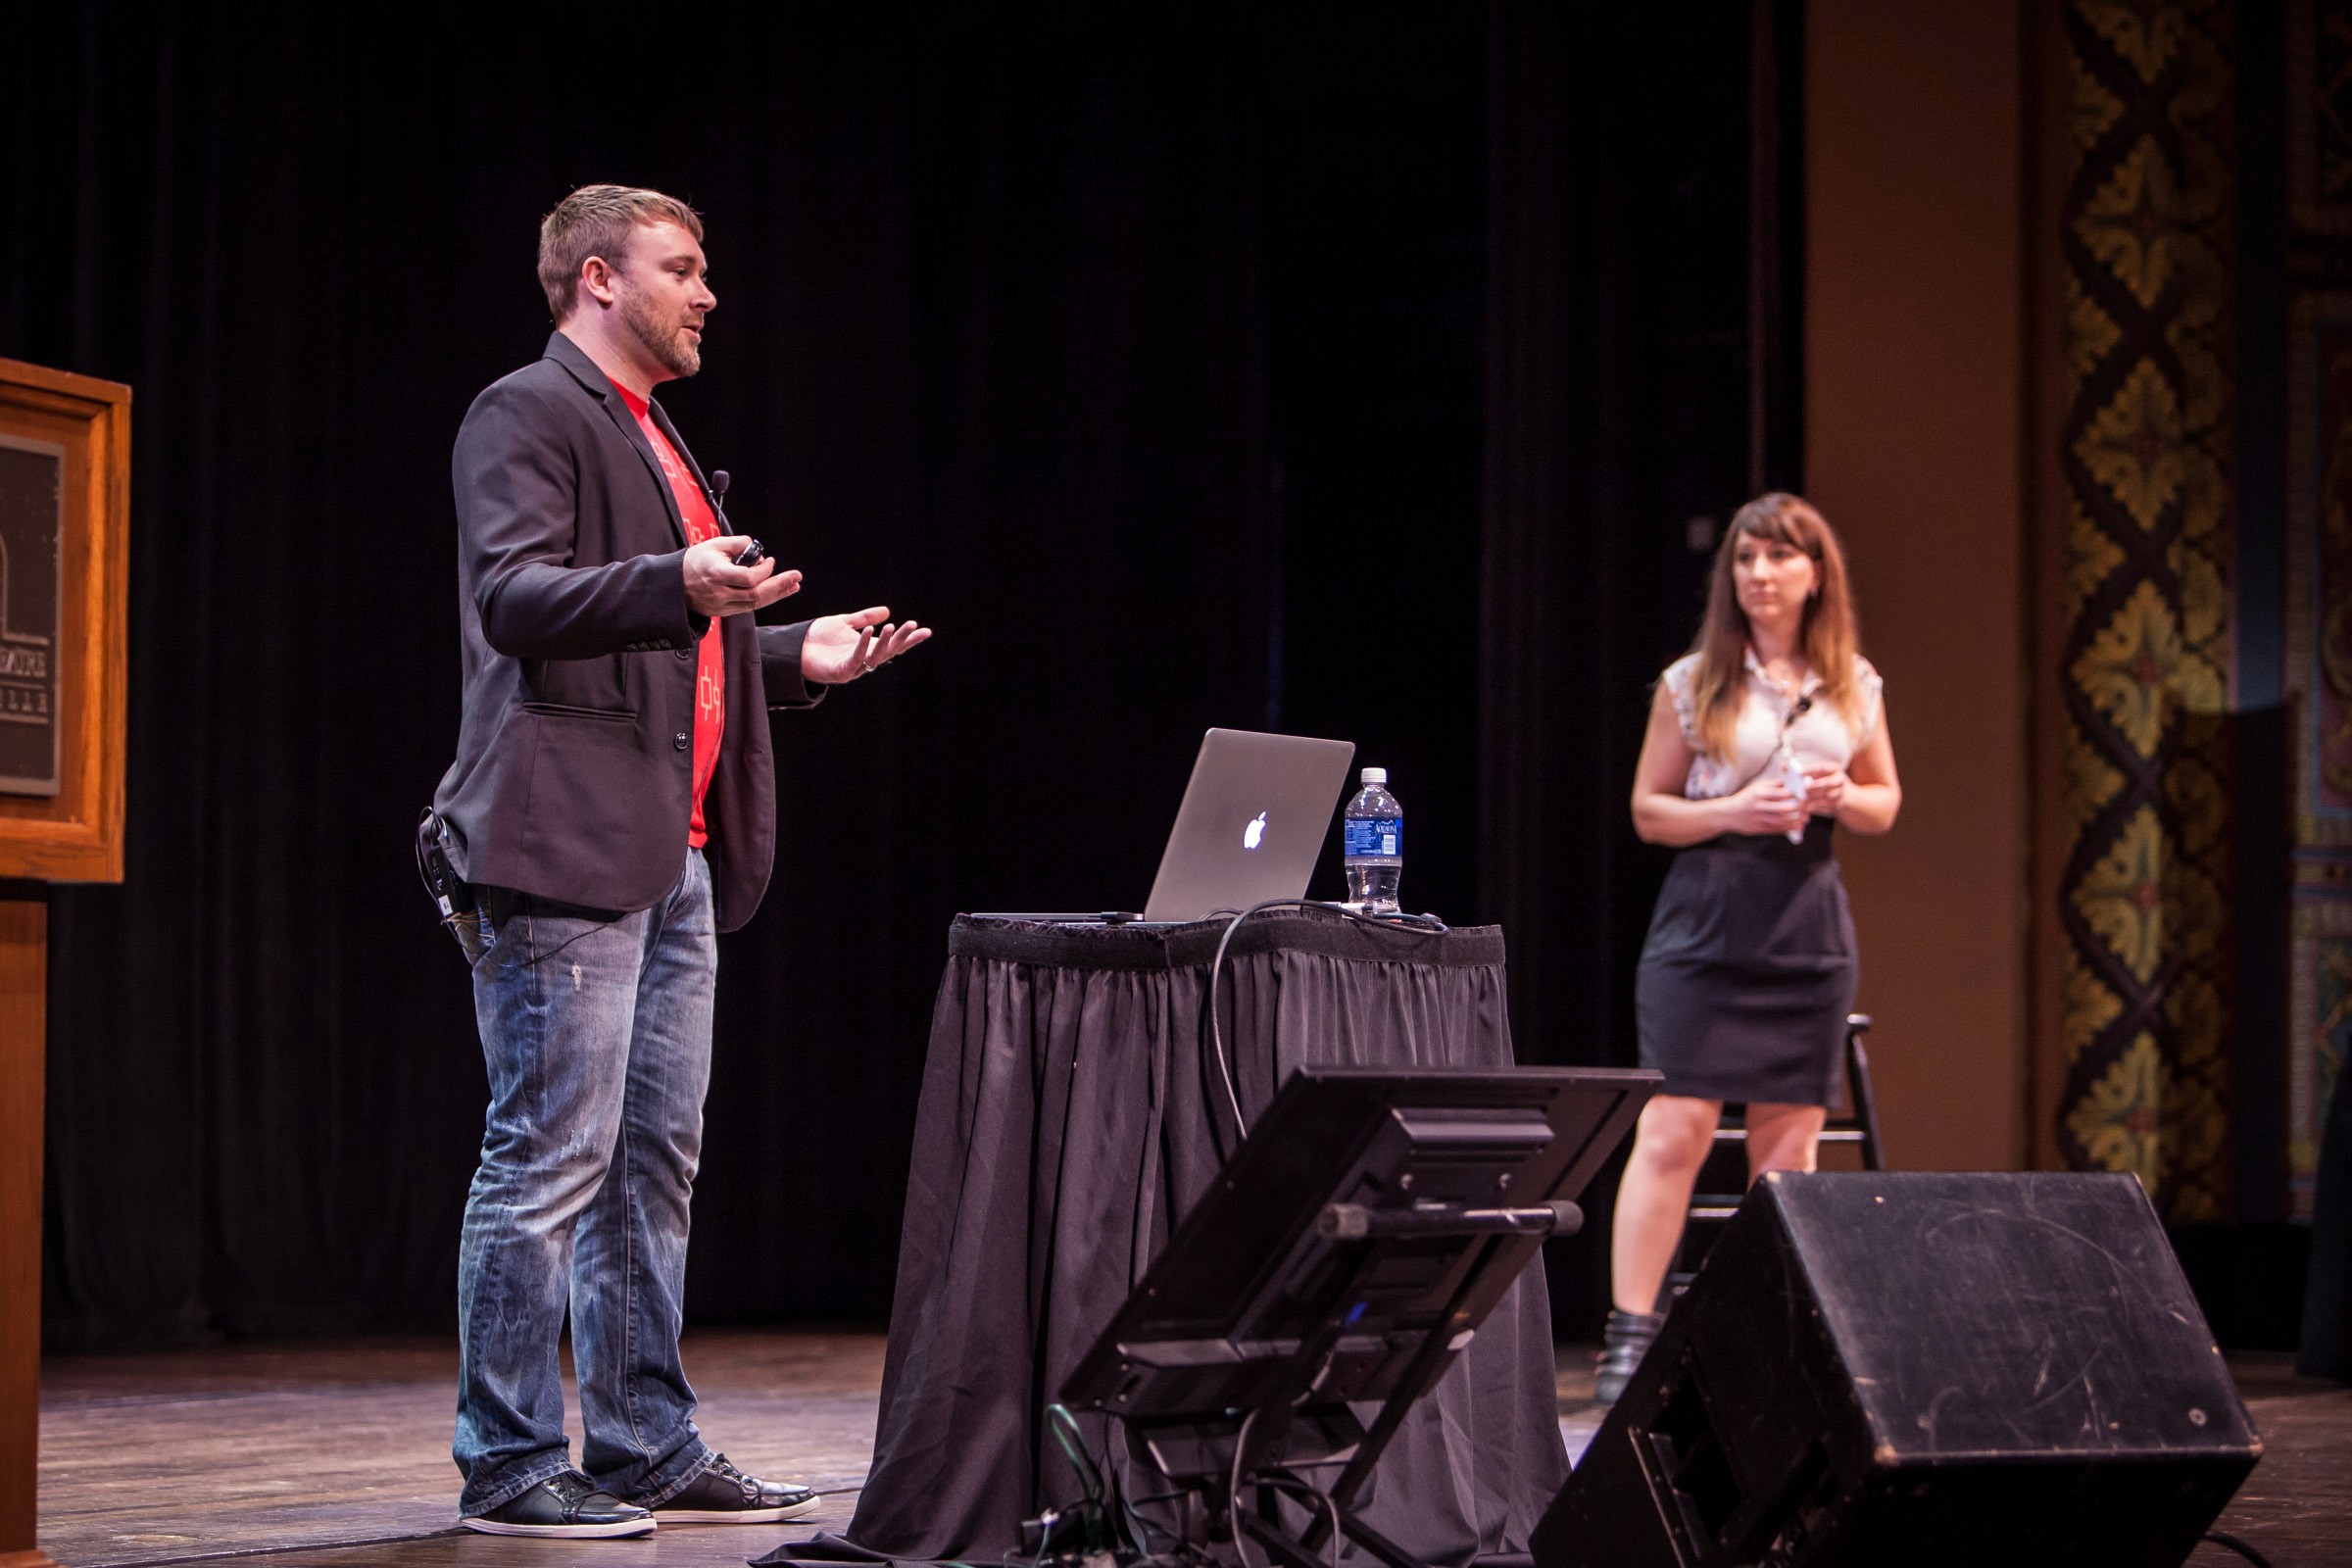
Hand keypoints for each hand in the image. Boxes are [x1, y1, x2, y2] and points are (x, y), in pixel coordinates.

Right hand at [685, 537, 801, 617]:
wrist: (675, 583)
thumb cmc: (694, 561)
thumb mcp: (714, 544)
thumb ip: (737, 544)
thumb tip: (757, 549)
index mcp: (717, 575)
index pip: (749, 578)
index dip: (764, 570)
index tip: (769, 561)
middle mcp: (721, 593)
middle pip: (756, 595)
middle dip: (780, 586)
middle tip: (796, 576)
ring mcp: (722, 605)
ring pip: (755, 604)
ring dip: (777, 595)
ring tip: (793, 586)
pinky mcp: (724, 612)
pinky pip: (748, 607)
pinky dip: (765, 600)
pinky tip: (777, 593)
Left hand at [801, 606, 932, 683]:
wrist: (793, 648)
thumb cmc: (817, 638)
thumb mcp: (844, 623)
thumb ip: (864, 618)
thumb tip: (887, 611)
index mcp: (866, 649)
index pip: (892, 644)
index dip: (908, 639)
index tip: (926, 631)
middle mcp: (863, 660)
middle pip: (888, 651)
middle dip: (901, 639)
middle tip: (913, 626)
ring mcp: (853, 667)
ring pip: (875, 656)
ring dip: (886, 642)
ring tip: (894, 627)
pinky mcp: (840, 671)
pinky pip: (856, 658)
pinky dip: (863, 645)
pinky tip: (870, 631)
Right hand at [1722, 776, 1807, 836]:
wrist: (1728, 814)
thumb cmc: (1745, 798)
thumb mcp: (1757, 787)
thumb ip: (1775, 785)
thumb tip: (1792, 780)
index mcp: (1759, 793)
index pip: (1783, 793)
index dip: (1797, 794)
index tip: (1806, 793)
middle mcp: (1760, 806)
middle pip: (1785, 808)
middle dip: (1800, 808)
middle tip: (1808, 806)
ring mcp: (1760, 819)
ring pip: (1784, 820)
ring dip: (1797, 820)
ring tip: (1805, 817)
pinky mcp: (1760, 829)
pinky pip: (1779, 830)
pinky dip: (1790, 828)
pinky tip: (1798, 826)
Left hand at [1801, 763, 1849, 818]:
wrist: (1844, 798)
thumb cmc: (1823, 784)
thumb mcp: (1816, 775)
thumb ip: (1801, 773)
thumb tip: (1784, 767)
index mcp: (1832, 769)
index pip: (1821, 768)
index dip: (1810, 770)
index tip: (1798, 772)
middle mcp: (1838, 779)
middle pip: (1828, 783)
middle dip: (1815, 786)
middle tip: (1804, 788)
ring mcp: (1840, 792)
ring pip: (1828, 796)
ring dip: (1814, 798)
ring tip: (1802, 800)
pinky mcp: (1839, 803)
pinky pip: (1826, 805)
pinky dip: (1815, 807)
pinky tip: (1805, 808)